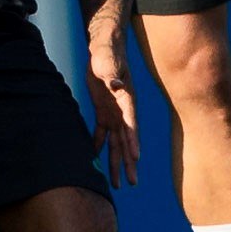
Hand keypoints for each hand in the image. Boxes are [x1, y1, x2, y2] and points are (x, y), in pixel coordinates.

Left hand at [86, 39, 138, 187]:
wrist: (103, 48)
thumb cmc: (107, 53)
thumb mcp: (108, 62)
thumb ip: (112, 74)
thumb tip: (116, 85)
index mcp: (127, 100)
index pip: (131, 124)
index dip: (132, 141)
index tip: (135, 158)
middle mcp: (123, 111)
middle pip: (126, 141)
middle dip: (128, 162)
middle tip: (131, 183)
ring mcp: (113, 114)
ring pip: (115, 143)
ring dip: (116, 162)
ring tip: (117, 183)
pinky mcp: (103, 112)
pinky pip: (100, 133)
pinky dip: (98, 146)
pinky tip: (95, 159)